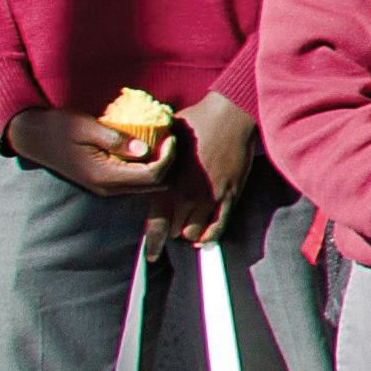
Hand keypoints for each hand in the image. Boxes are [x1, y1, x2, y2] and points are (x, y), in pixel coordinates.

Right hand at [11, 107, 179, 204]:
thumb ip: (115, 139)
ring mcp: (105, 188)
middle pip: (154, 185)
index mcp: (103, 176)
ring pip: (146, 186)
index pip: (151, 176)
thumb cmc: (57, 127)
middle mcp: (107, 188)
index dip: (168, 158)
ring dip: (159, 166)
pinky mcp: (104, 183)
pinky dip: (147, 166)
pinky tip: (146, 146)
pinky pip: (135, 180)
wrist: (32, 137)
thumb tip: (144, 149)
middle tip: (170, 138)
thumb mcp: (85, 126)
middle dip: (168, 163)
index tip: (171, 136)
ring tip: (161, 141)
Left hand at [161, 93, 257, 246]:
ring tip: (190, 225)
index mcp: (167, 184)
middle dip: (173, 228)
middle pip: (176, 231)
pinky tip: (207, 238)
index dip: (154, 243)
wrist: (229, 115)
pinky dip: (212, 235)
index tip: (151, 255)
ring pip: (196, 232)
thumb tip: (139, 165)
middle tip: (173, 223)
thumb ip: (152, 161)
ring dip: (191, 231)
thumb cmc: (195, 122)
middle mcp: (187, 195)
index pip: (157, 224)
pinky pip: (220, 226)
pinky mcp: (230, 194)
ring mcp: (211, 197)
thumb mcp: (162, 140)